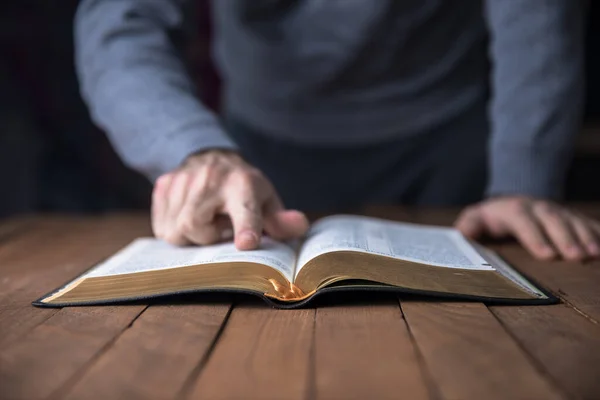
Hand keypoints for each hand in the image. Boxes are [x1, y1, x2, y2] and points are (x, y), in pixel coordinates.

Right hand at [151, 150, 308, 249]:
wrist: (213, 156)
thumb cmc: (244, 188)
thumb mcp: (266, 201)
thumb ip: (280, 220)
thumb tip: (299, 226)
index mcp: (243, 184)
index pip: (244, 210)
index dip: (246, 227)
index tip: (247, 243)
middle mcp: (211, 179)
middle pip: (195, 227)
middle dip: (207, 237)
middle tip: (219, 226)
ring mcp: (183, 180)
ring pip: (175, 230)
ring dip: (191, 235)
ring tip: (206, 218)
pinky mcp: (163, 184)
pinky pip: (161, 226)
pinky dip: (174, 229)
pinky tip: (189, 215)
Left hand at [455, 196, 599, 260]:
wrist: (512, 199)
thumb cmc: (492, 217)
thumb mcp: (476, 217)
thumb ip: (469, 225)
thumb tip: (464, 233)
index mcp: (513, 210)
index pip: (524, 222)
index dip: (536, 237)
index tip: (547, 255)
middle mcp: (538, 207)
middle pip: (553, 220)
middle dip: (566, 238)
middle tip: (576, 257)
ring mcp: (557, 211)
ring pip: (573, 220)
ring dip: (585, 236)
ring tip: (594, 254)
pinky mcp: (570, 216)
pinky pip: (587, 222)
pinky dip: (598, 232)